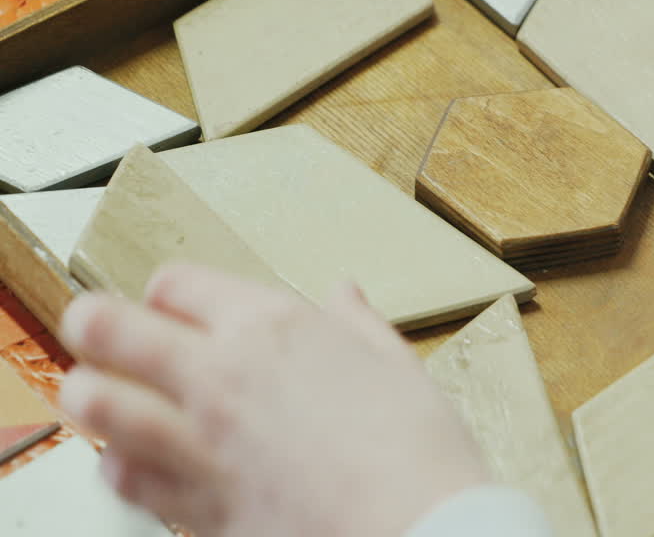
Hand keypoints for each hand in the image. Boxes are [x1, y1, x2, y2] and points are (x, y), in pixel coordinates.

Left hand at [57, 265, 486, 536]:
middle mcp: (224, 376)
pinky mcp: (195, 504)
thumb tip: (345, 297)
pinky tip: (130, 462)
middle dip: (96, 324)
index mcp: (275, 328)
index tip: (168, 303)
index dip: (166, 291)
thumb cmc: (417, 453)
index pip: (179, 284)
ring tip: (96, 394)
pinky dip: (120, 467)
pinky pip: (128, 479)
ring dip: (93, 395)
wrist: (417, 531)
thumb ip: (359, 326)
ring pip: (103, 405)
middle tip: (93, 328)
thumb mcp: (398, 367)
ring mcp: (201, 442)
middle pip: (114, 330)